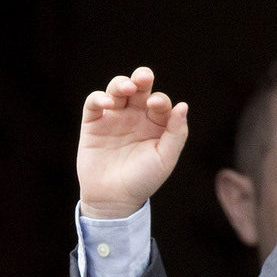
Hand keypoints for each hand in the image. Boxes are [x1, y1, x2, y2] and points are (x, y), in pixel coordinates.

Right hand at [77, 66, 188, 218]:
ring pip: (117, 89)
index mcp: (155, 124)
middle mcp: (135, 117)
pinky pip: (94, 103)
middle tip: (143, 78)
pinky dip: (99, 98)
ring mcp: (114, 118)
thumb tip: (183, 105)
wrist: (114, 199)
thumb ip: (176, 133)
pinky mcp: (93, 123)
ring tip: (126, 88)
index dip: (160, 99)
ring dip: (121, 83)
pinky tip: (108, 103)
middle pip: (139, 88)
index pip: (159, 102)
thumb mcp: (165, 158)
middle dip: (142, 78)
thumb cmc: (143, 180)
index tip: (156, 106)